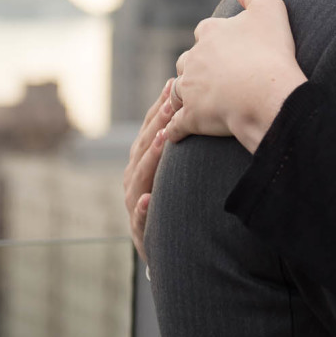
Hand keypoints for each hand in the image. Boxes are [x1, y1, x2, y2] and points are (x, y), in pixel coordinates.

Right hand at [123, 78, 176, 265]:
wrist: (169, 251)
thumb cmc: (176, 202)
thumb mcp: (179, 171)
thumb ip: (183, 143)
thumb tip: (200, 105)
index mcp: (142, 162)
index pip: (150, 129)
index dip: (159, 108)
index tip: (172, 85)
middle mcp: (134, 178)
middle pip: (144, 147)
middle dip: (157, 124)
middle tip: (172, 104)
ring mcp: (134, 204)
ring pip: (140, 177)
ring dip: (151, 157)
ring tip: (163, 139)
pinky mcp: (139, 231)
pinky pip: (140, 219)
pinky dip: (143, 209)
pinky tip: (149, 199)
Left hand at [165, 0, 306, 152]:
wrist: (266, 95)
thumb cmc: (271, 53)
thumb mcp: (271, 9)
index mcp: (210, 33)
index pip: (206, 32)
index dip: (217, 40)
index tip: (229, 48)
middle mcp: (193, 59)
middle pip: (187, 61)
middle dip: (196, 68)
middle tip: (214, 77)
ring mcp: (190, 90)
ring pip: (178, 92)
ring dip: (182, 96)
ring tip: (194, 103)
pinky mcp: (191, 118)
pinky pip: (177, 125)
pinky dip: (175, 130)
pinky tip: (176, 134)